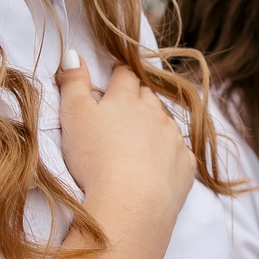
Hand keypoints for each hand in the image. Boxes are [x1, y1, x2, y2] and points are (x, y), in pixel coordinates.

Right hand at [55, 53, 194, 247]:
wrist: (130, 205)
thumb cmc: (95, 159)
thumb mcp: (74, 115)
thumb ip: (73, 82)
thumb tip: (73, 53)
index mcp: (126, 99)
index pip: (125, 75)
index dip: (119, 74)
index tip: (115, 76)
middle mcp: (155, 114)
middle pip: (148, 96)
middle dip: (138, 98)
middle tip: (124, 110)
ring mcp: (173, 139)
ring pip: (166, 122)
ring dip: (154, 125)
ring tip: (139, 141)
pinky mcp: (185, 165)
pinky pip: (180, 152)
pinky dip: (170, 154)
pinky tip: (158, 166)